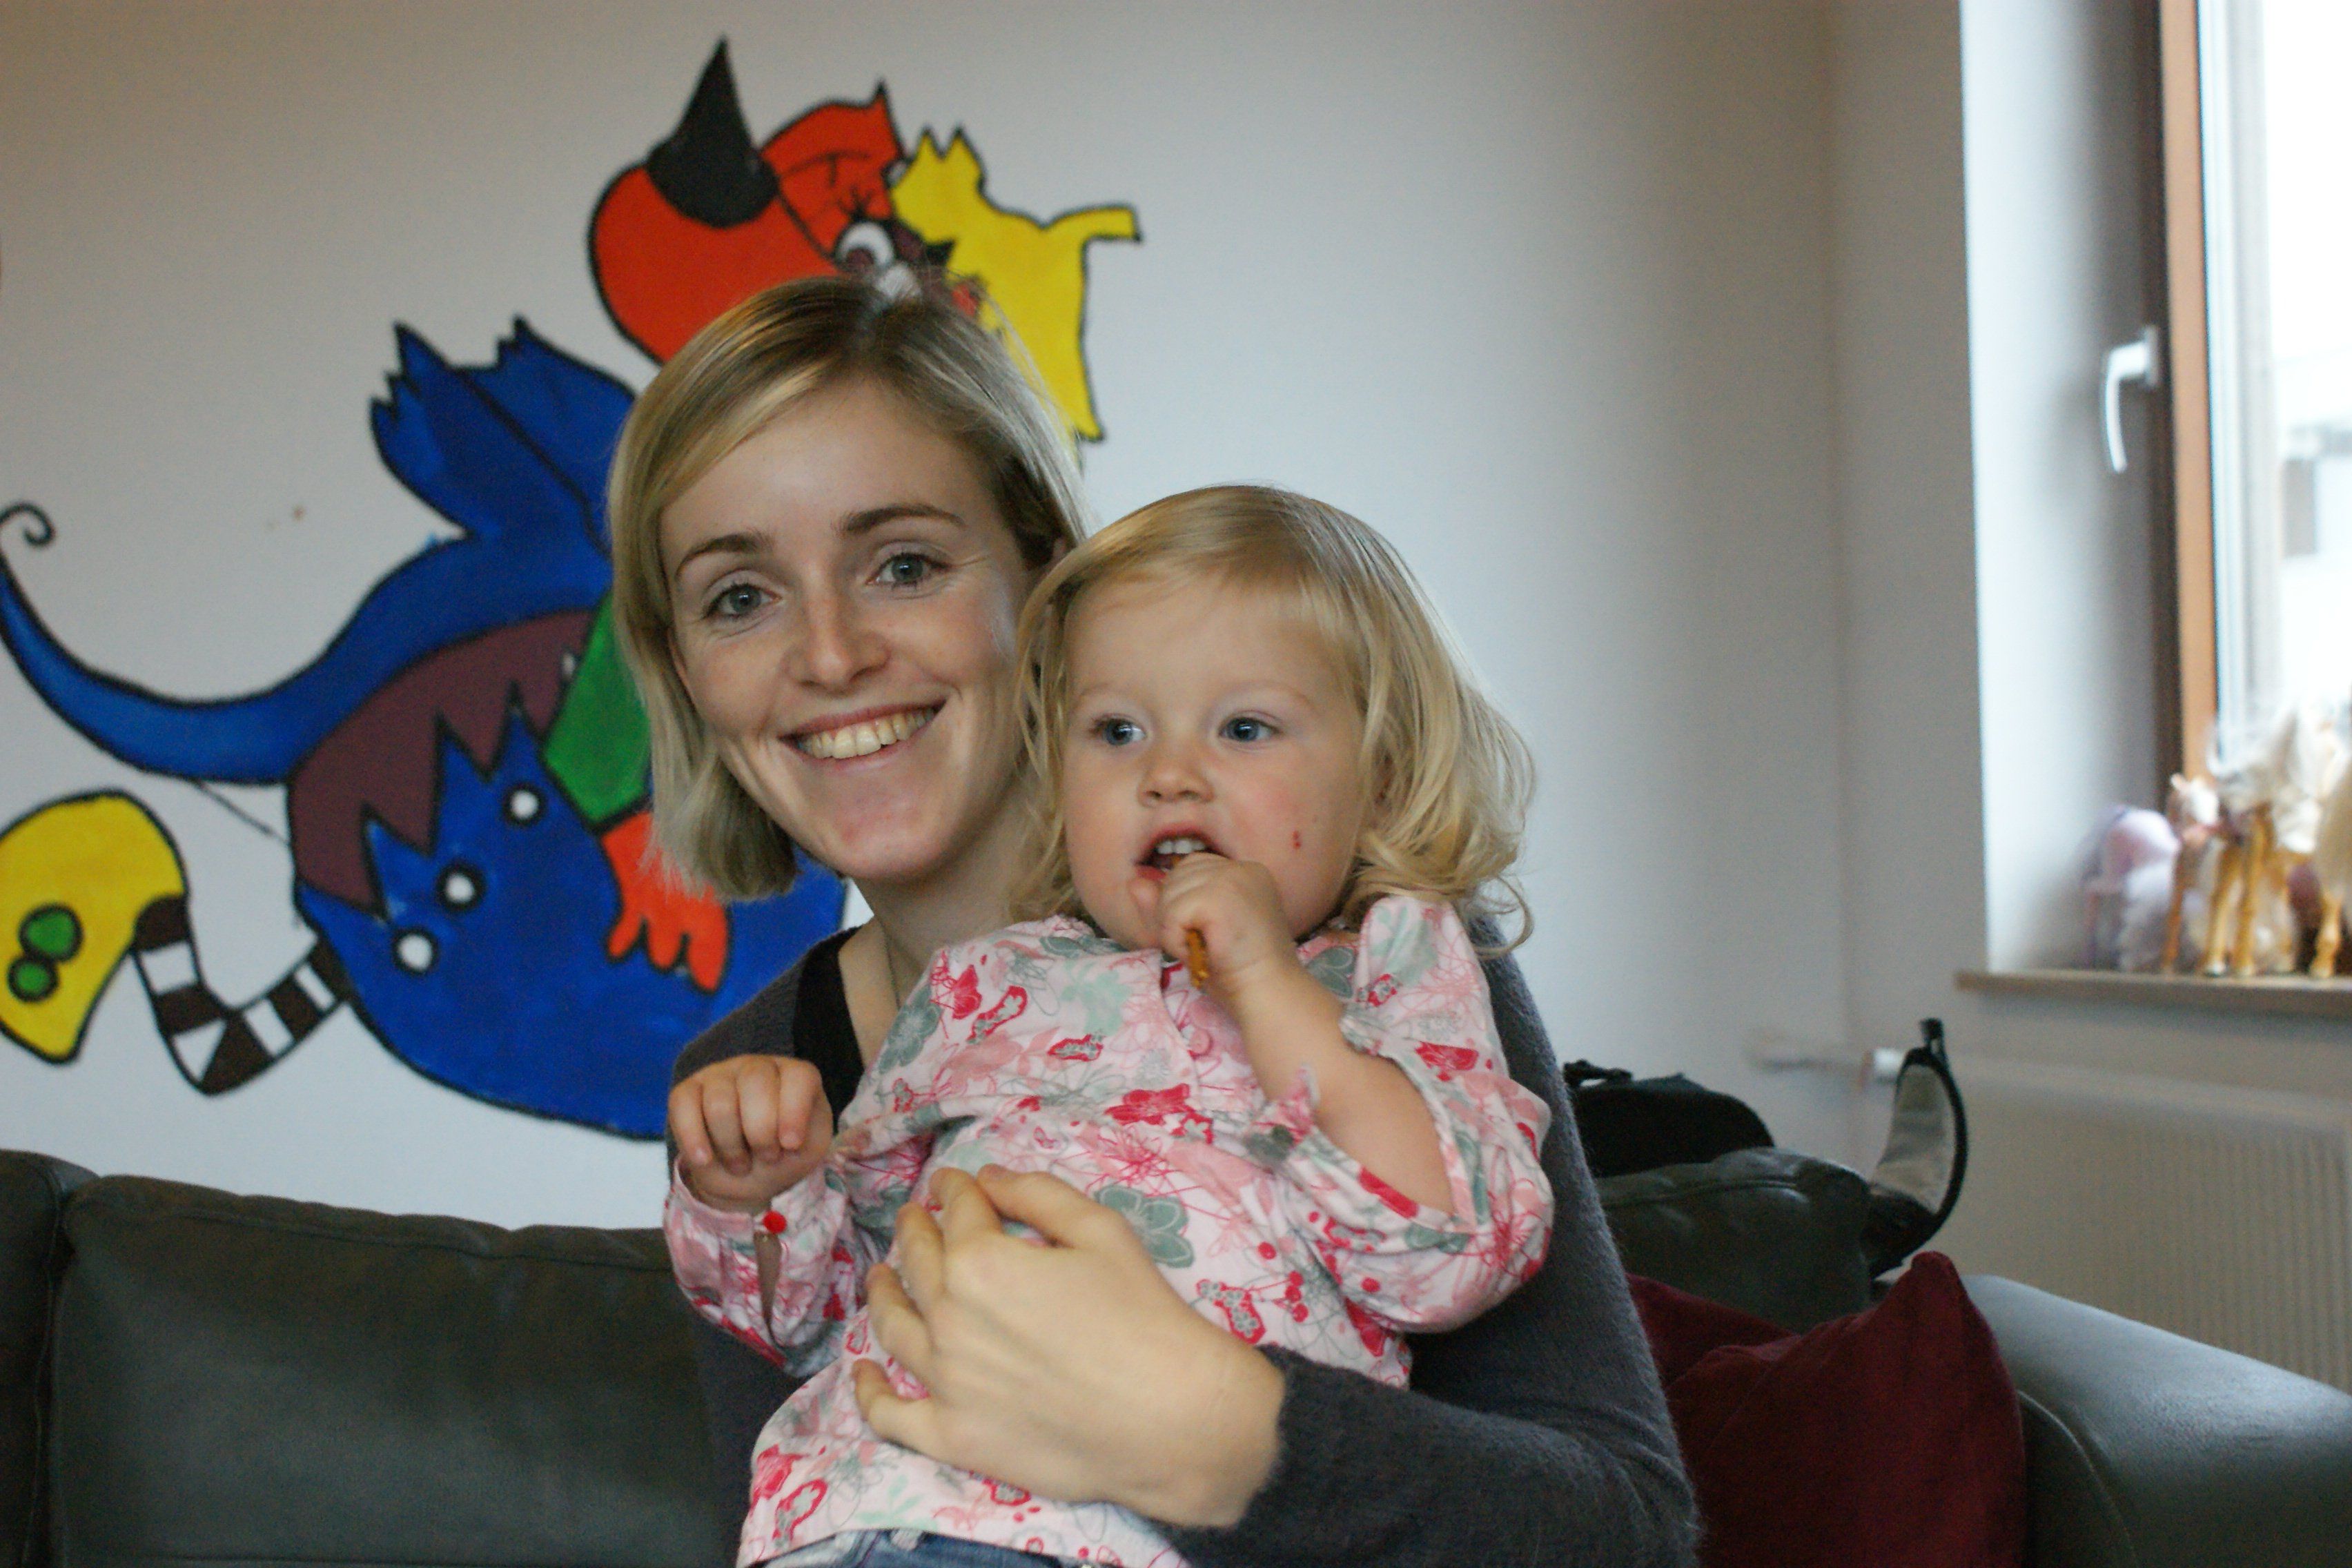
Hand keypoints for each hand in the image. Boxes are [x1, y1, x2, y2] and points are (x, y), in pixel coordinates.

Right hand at [668, 1054, 833, 1211]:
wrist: (747, 1175)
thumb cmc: (783, 1156)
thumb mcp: (806, 1151)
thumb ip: (807, 1138)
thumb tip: (786, 1137)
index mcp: (794, 1075)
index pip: (798, 1076)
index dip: (794, 1111)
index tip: (791, 1145)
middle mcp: (757, 1066)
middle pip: (755, 1083)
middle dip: (761, 1133)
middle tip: (767, 1157)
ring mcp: (719, 1075)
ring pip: (719, 1103)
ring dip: (731, 1146)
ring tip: (741, 1164)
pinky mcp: (687, 1091)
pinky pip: (682, 1105)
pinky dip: (693, 1139)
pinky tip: (705, 1160)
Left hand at [852, 1166, 1283, 1526]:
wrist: (1168, 1415)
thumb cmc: (1142, 1314)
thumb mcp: (1101, 1231)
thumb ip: (1037, 1194)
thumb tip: (988, 1178)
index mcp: (980, 1261)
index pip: (957, 1211)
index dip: (954, 1189)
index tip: (952, 1182)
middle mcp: (948, 1317)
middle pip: (918, 1262)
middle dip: (915, 1230)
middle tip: (916, 1219)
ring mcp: (943, 1381)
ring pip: (892, 1327)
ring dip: (882, 1291)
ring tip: (882, 1276)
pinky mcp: (951, 1436)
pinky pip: (890, 1415)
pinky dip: (868, 1391)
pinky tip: (862, 1372)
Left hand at [1133, 853, 1309, 1013]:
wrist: (1268, 993)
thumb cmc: (1239, 970)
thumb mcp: (1197, 932)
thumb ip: (1166, 905)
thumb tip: (1133, 883)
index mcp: (1246, 871)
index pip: (1191, 868)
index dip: (1184, 903)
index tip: (1208, 934)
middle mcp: (1242, 867)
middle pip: (1177, 875)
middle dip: (1175, 914)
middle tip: (1202, 945)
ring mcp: (1233, 878)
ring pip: (1170, 893)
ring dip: (1174, 929)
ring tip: (1202, 950)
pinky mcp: (1219, 896)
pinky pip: (1172, 913)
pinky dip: (1175, 940)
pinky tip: (1199, 953)